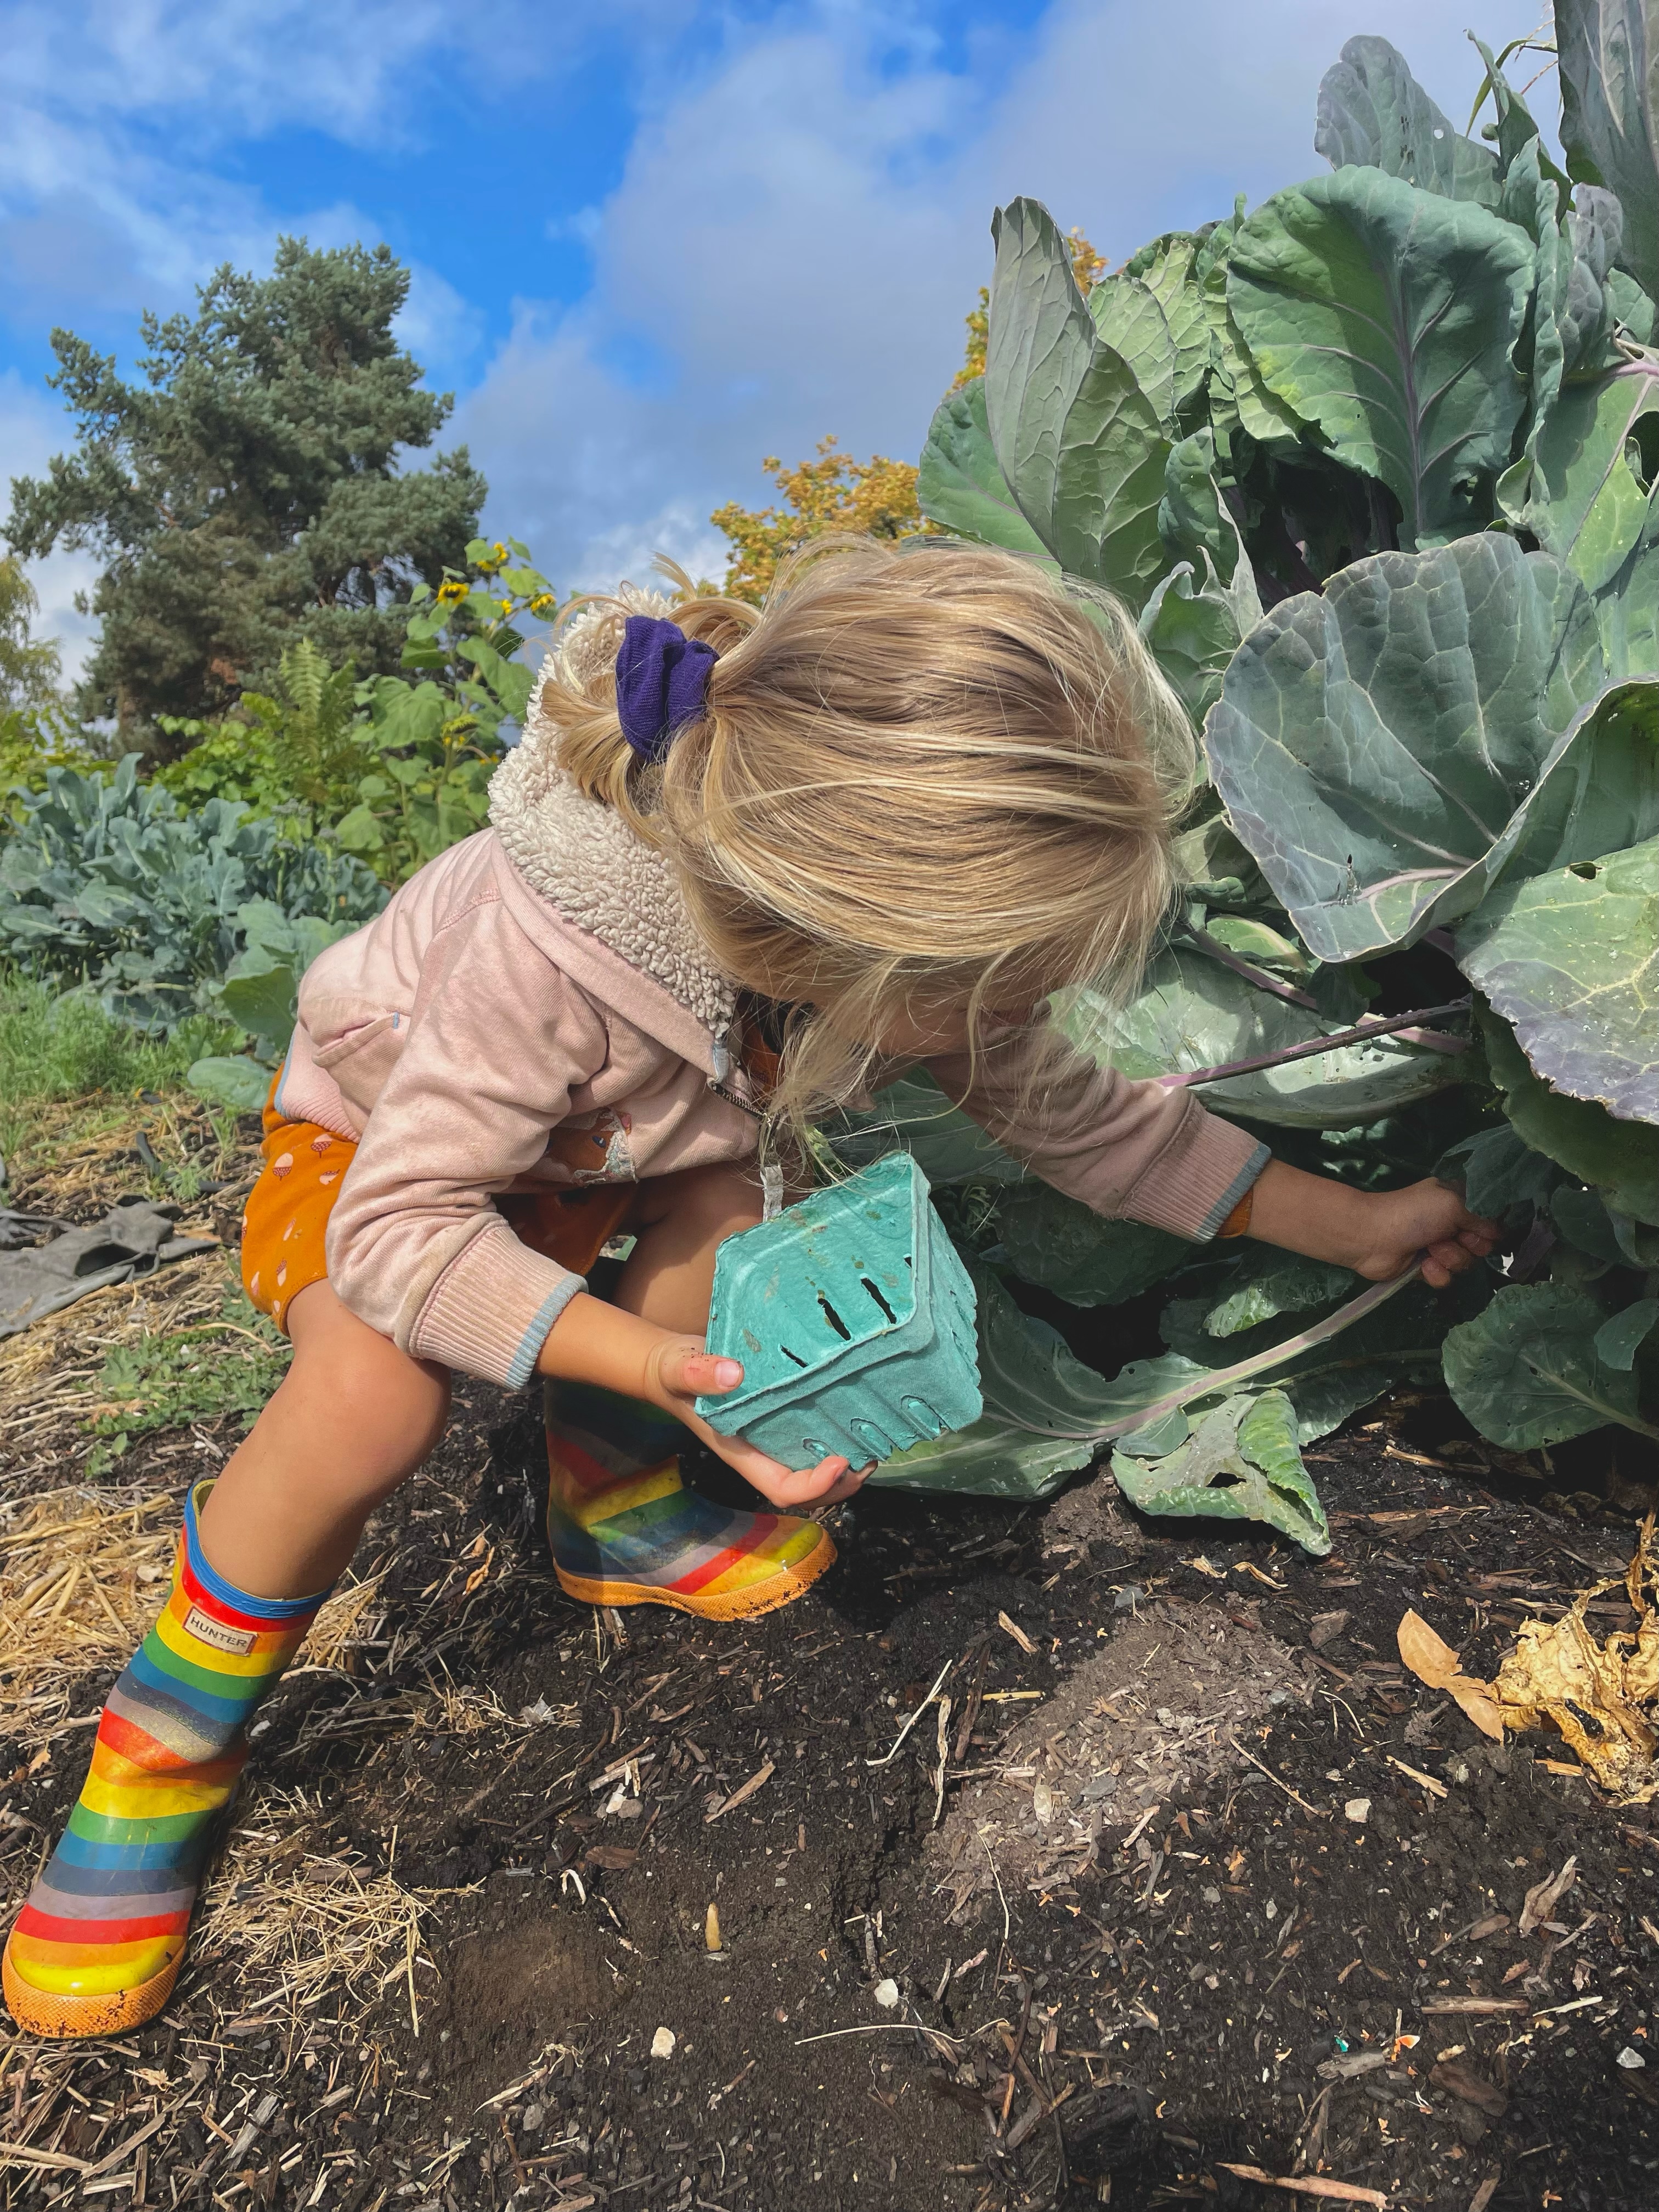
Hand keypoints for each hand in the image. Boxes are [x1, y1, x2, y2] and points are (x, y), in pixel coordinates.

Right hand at [642, 1336, 873, 1509]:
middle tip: (870, 1457)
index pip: (783, 1488)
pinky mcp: (779, 1423)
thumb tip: (733, 1374)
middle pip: (806, 1491)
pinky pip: (811, 1445)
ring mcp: (770, 1443)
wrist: (670, 1365)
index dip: (815, 1484)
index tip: (839, 1460)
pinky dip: (836, 1440)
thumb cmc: (674, 1373)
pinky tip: (854, 1420)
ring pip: (813, 1472)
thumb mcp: (680, 1368)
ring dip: (845, 1469)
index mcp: (741, 1453)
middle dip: (841, 1484)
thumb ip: (698, 1373)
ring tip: (872, 1445)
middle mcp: (760, 1455)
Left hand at [1351, 1179, 1499, 1288]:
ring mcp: (1437, 1247)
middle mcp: (1449, 1224)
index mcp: (1456, 1202)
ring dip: (1449, 1258)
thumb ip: (1481, 1216)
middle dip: (1469, 1245)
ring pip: (1464, 1263)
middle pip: (1480, 1245)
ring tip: (1430, 1250)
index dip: (1488, 1229)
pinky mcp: (1424, 1268)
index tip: (1480, 1229)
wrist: (1372, 1237)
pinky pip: (1445, 1278)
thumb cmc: (1413, 1213)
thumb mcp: (1453, 1204)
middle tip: (1452, 1238)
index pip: (1488, 1220)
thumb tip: (1499, 1232)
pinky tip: (1422, 1265)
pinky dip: (1435, 1273)